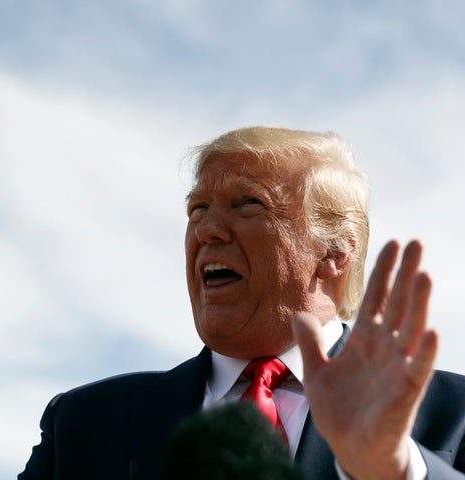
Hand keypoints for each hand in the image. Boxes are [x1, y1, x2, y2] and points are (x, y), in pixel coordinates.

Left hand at [293, 240, 436, 479]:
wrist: (351, 448)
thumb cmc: (340, 410)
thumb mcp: (317, 372)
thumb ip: (311, 342)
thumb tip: (299, 313)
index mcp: (364, 340)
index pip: (376, 298)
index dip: (382, 272)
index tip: (391, 242)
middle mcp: (384, 349)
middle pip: (396, 304)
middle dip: (405, 274)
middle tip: (416, 242)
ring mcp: (397, 369)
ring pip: (410, 330)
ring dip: (418, 304)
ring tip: (423, 274)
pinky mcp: (404, 394)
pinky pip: (417, 371)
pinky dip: (425, 353)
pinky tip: (432, 332)